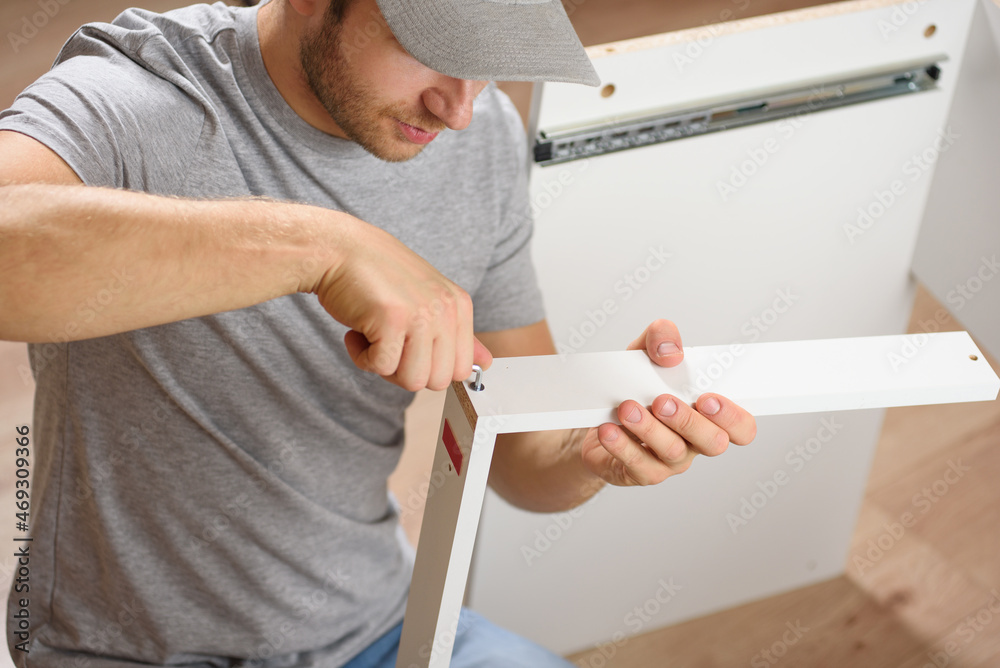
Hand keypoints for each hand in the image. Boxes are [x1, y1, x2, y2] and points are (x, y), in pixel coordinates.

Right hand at [311, 217, 491, 390]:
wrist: (337, 248)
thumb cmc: (376, 275)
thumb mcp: (426, 300)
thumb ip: (457, 334)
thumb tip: (486, 363)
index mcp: (460, 305)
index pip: (462, 369)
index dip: (429, 368)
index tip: (408, 346)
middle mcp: (446, 309)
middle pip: (438, 380)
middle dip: (408, 371)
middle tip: (387, 342)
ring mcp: (421, 314)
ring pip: (412, 380)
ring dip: (384, 366)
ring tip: (374, 334)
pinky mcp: (392, 319)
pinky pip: (381, 367)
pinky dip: (361, 356)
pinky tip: (356, 330)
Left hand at [580, 319, 756, 485]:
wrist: (596, 417)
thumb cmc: (633, 387)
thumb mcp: (643, 354)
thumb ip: (661, 338)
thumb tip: (670, 351)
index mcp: (707, 416)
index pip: (742, 428)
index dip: (733, 418)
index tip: (707, 398)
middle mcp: (694, 442)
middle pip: (712, 443)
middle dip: (689, 421)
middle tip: (662, 400)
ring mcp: (669, 461)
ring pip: (672, 452)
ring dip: (649, 428)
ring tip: (627, 408)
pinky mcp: (641, 472)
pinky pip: (637, 465)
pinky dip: (621, 445)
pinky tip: (609, 428)